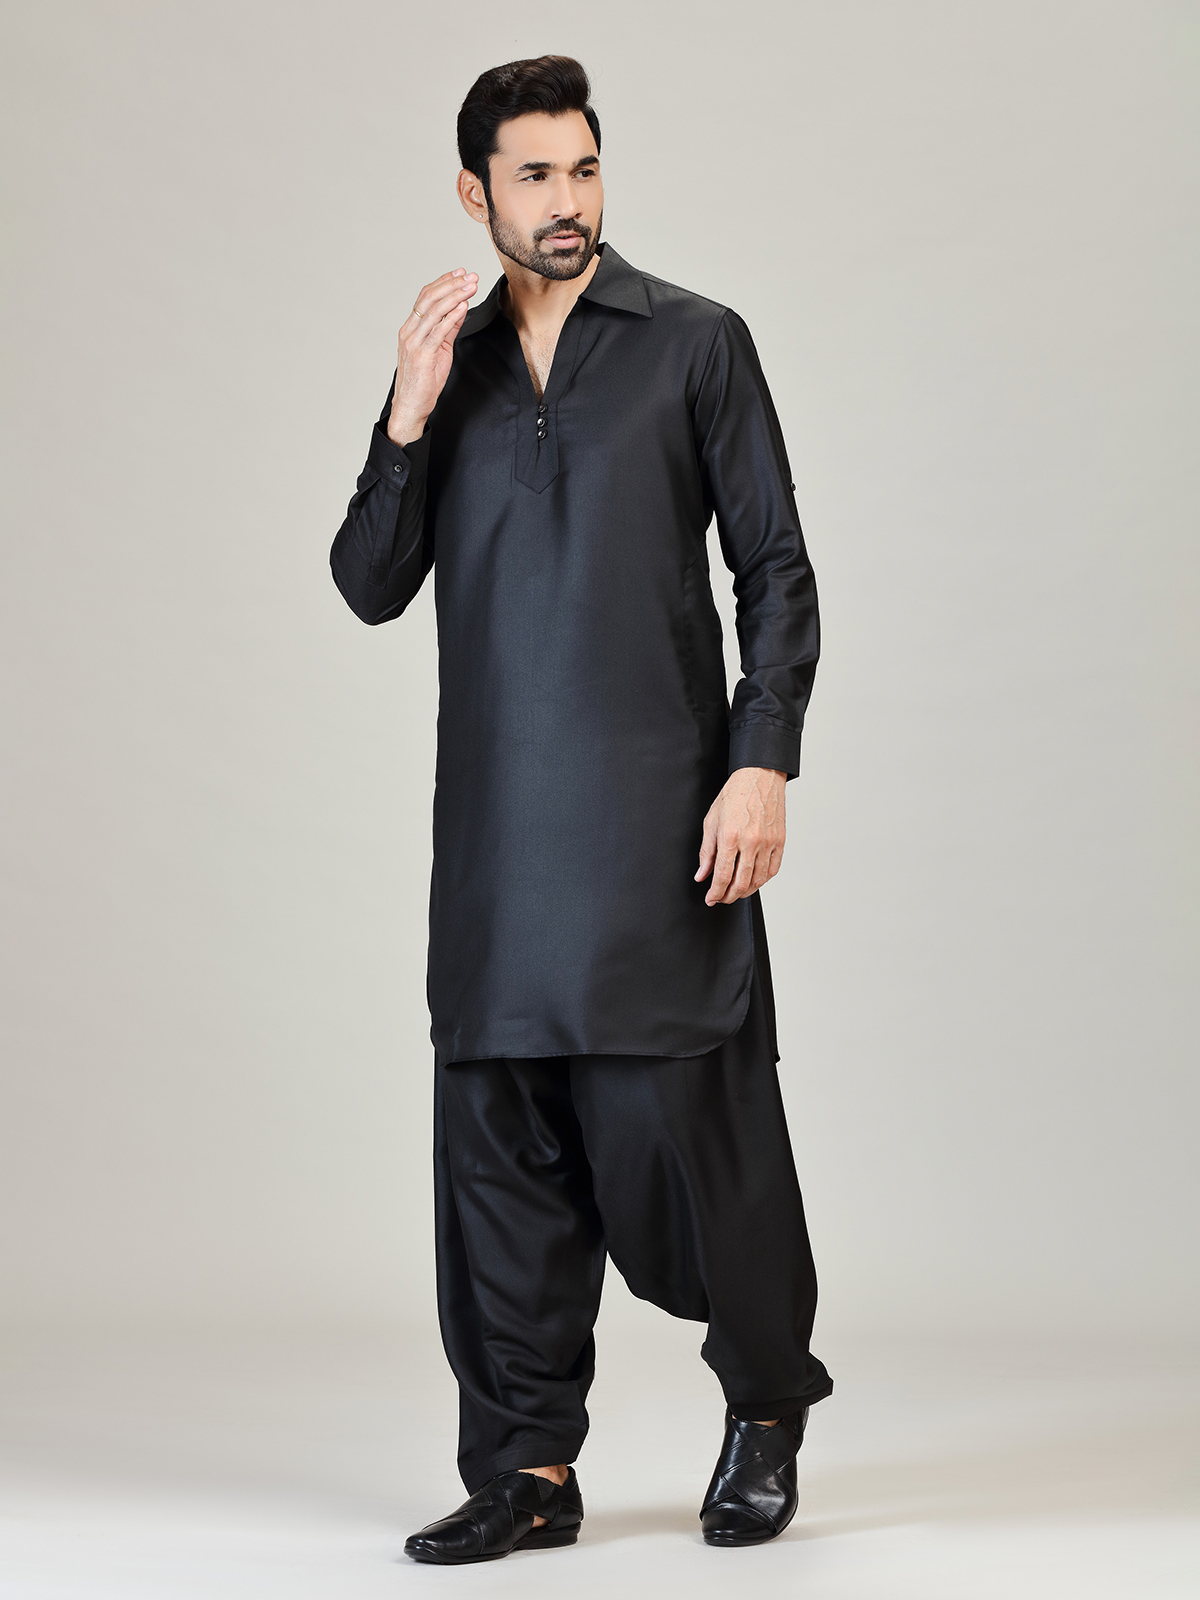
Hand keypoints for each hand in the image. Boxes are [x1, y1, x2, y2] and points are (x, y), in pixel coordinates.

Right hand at [387, 269, 478, 445]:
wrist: (411, 406)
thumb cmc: (423, 381)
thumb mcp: (439, 350)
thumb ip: (448, 329)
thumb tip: (460, 309)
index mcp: (410, 328)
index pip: (425, 296)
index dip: (443, 282)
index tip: (460, 273)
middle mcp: (409, 331)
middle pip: (429, 298)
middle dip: (452, 284)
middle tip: (470, 276)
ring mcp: (414, 342)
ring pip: (434, 311)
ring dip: (455, 295)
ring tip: (471, 286)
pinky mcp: (422, 355)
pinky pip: (438, 331)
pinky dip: (451, 316)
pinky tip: (463, 306)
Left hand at [695, 767, 786, 905]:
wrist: (759, 777)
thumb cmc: (735, 795)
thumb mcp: (711, 821)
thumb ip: (706, 852)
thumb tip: (702, 875)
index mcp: (730, 837)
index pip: (722, 876)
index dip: (715, 892)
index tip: (711, 899)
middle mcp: (751, 842)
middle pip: (741, 883)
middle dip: (728, 896)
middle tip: (721, 898)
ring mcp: (768, 843)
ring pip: (758, 880)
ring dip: (745, 891)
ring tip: (735, 892)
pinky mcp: (780, 842)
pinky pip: (772, 870)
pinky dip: (762, 881)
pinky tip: (753, 881)